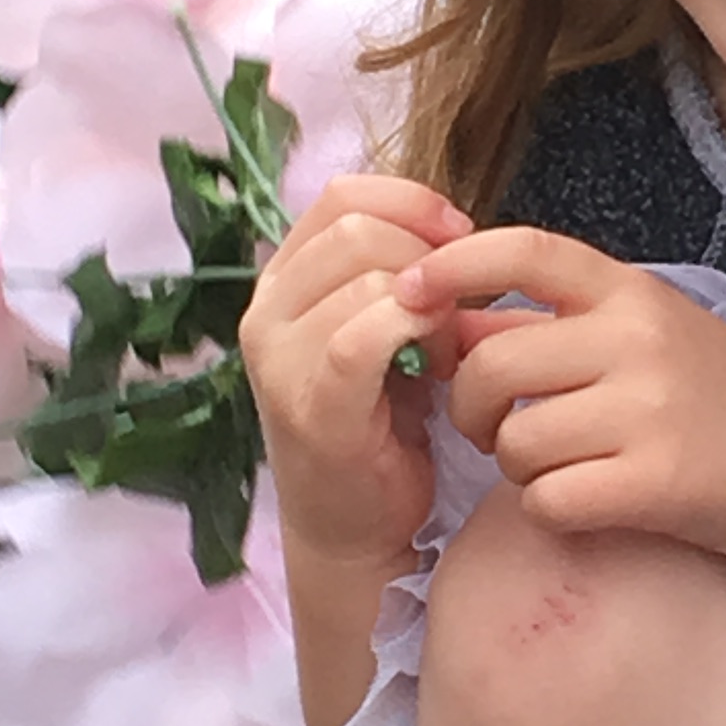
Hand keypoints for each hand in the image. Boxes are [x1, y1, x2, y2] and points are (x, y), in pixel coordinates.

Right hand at [245, 170, 475, 578]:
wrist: (355, 529)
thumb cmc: (381, 427)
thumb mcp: (384, 332)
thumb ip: (398, 274)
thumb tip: (449, 225)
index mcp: (282, 283)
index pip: (341, 195)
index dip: (412, 202)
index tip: (461, 237)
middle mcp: (265, 313)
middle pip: (357, 228)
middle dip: (428, 257)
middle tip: (461, 310)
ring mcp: (278, 359)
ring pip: (367, 276)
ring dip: (432, 305)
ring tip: (452, 353)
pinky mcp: (309, 405)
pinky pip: (364, 335)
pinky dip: (417, 334)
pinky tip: (443, 367)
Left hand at [395, 226, 725, 556]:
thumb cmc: (701, 396)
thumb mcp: (641, 333)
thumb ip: (556, 322)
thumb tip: (450, 316)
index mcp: (629, 292)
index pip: (527, 251)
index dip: (454, 264)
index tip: (409, 289)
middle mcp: (637, 341)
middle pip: (492, 364)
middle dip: (468, 405)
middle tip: (487, 427)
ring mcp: (648, 411)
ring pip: (515, 439)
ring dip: (515, 464)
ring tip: (555, 464)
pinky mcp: (652, 481)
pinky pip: (547, 498)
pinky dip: (547, 508)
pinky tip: (580, 501)